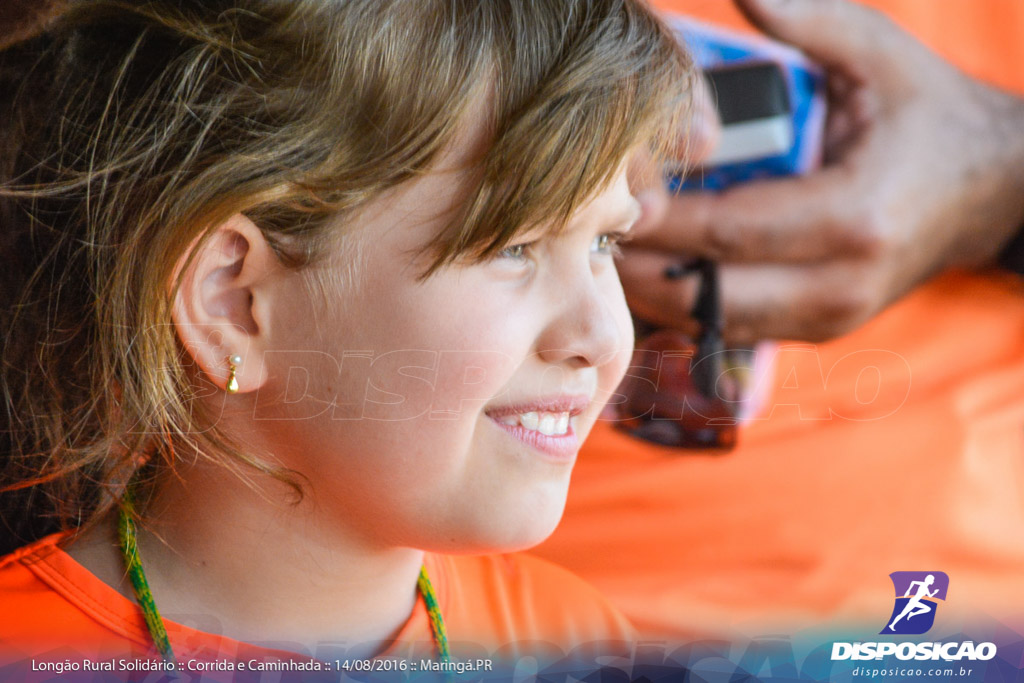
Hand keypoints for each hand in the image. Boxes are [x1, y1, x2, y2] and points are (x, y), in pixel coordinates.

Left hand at [622, 0, 1023, 341]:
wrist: (993, 190)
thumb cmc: (930, 118)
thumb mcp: (880, 56)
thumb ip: (810, 25)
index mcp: (851, 219)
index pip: (725, 232)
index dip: (658, 219)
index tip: (608, 195)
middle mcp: (838, 285)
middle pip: (705, 292)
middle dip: (639, 263)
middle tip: (587, 230)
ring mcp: (830, 317)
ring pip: (710, 320)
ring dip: (653, 289)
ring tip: (608, 249)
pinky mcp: (820, 328)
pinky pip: (731, 325)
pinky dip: (683, 299)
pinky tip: (652, 265)